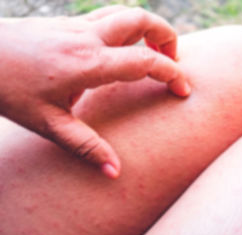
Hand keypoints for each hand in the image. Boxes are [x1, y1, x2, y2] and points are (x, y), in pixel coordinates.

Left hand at [0, 6, 189, 178]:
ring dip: (149, 28)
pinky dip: (128, 27)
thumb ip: (86, 147)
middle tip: (173, 61)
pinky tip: (121, 49)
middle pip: (142, 19)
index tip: (184, 89)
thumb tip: (115, 172)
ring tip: (153, 54)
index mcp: (88, 64)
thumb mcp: (48, 124)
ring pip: (126, 13)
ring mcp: (77, 25)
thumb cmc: (7, 88)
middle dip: (168, 37)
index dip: (172, 74)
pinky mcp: (68, 22)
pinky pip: (109, 16)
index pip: (145, 61)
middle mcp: (87, 37)